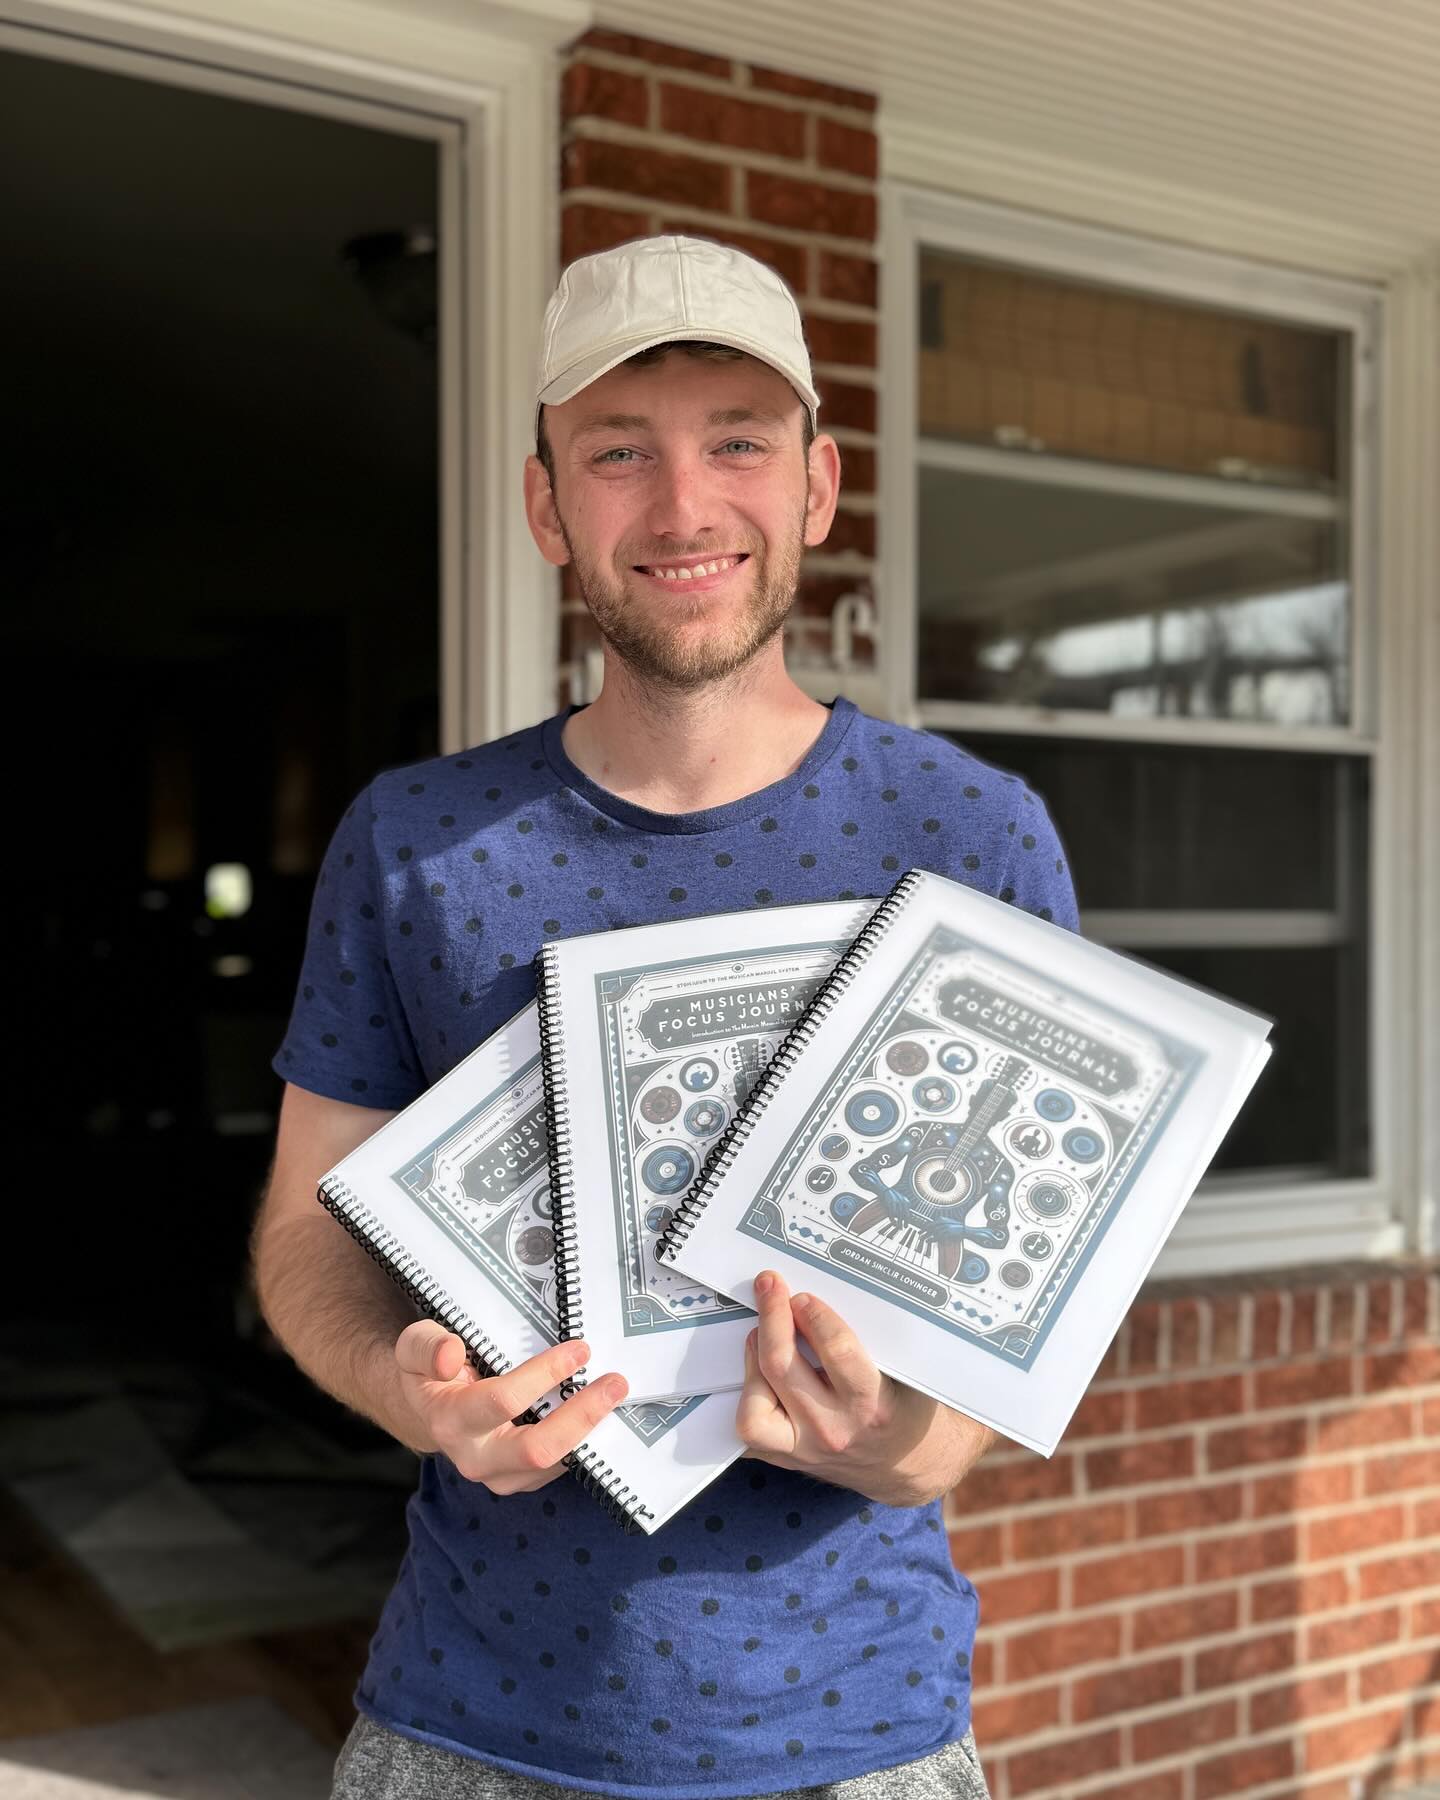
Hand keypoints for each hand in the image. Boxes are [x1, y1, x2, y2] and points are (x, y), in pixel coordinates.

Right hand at [394, 1323, 627, 1494]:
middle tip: (616, 1382)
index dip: (543, 1375)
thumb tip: (451, 1355)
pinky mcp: (522, 1479)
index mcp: (450, 1420)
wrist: (431, 1409)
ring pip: (553, 1463)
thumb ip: (427, 1346)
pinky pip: (559, 1467)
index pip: (502, 1401)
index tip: (579, 1349)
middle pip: (536, 1449)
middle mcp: (475, 1457)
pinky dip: (585, 1440)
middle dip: (581, 1415)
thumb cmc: (430, 1370)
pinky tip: (603, 1412)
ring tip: (616, 1393)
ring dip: (590, 1429)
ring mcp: (501, 1475)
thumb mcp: (415, 1346)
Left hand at [736, 1269, 992, 1507]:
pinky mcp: (784, 1459)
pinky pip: (749, 1429)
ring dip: (752, 1360)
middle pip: (782, 1368)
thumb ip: (868, 1338)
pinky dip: (746, 1395)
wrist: (909, 1465)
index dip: (815, 1317)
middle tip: (770, 1286)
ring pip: (754, 1406)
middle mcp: (834, 1430)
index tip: (803, 1296)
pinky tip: (756, 1369)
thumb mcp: (903, 1373)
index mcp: (872, 1404)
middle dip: (772, 1317)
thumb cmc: (905, 1408)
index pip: (837, 1352)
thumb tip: (821, 1296)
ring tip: (759, 1333)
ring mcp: (805, 1450)